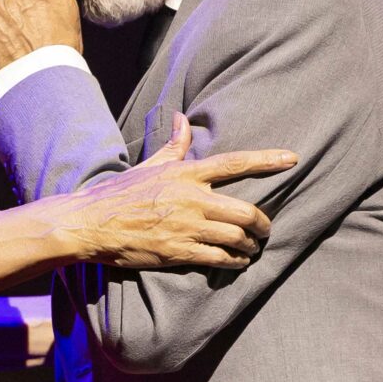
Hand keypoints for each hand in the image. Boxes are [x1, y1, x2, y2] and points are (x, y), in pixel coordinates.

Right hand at [59, 115, 295, 269]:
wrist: (91, 224)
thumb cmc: (120, 193)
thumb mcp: (150, 165)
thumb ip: (174, 145)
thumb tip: (183, 118)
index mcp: (186, 174)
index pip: (235, 163)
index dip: (267, 160)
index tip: (292, 159)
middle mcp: (192, 199)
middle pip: (246, 211)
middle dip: (263, 224)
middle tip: (265, 230)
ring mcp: (187, 227)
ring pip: (237, 238)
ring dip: (251, 246)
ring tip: (252, 248)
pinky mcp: (179, 252)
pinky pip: (220, 259)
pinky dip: (235, 262)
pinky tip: (237, 263)